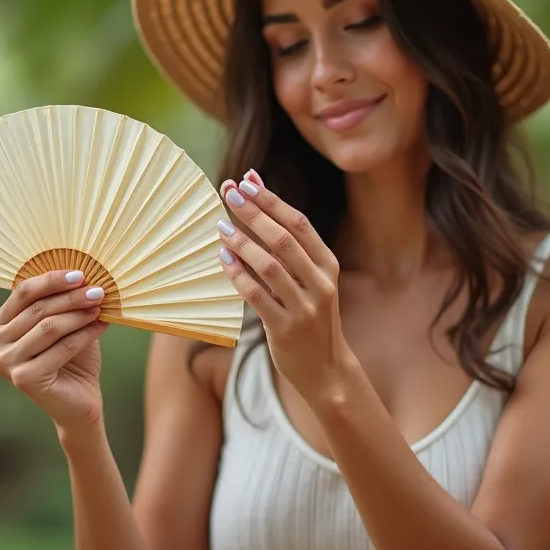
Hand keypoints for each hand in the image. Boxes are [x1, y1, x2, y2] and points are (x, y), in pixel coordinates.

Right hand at [0, 270, 109, 432]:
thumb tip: (81, 274)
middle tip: (99, 290)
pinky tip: (102, 325)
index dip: (52, 280)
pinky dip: (86, 334)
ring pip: (50, 326)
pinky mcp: (23, 379)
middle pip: (38, 308)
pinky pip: (61, 346)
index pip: (23, 292)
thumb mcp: (65, 321)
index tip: (81, 274)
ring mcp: (5, 363)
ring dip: (80, 314)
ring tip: (101, 307)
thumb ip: (63, 300)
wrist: (80, 400)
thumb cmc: (72, 356)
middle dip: (72, 297)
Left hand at [216, 170, 353, 400]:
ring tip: (221, 226)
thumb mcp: (312, 280)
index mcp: (328, 264)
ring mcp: (305, 307)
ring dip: (242, 242)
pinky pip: (257, 296)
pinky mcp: (285, 329)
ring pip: (269, 265)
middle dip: (253, 212)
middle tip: (228, 192)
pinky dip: (238, 275)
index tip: (246, 181)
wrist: (326, 369)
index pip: (299, 223)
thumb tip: (259, 202)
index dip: (271, 200)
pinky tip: (222, 259)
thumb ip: (290, 248)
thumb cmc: (312, 316)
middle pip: (284, 239)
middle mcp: (320, 282)